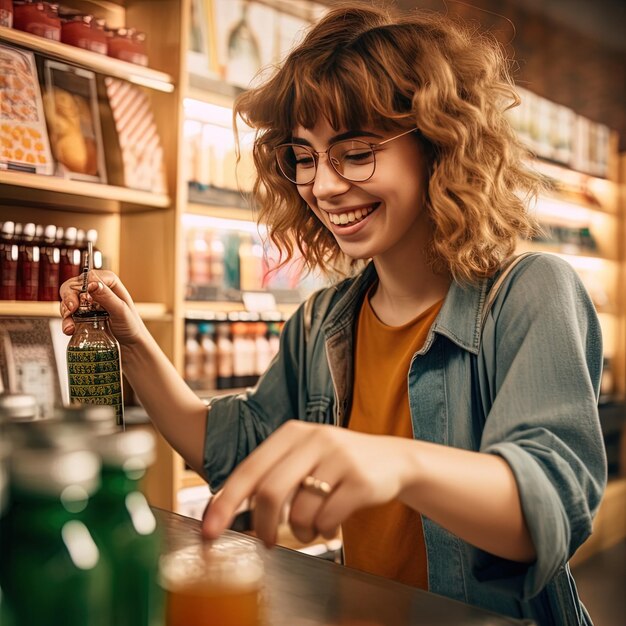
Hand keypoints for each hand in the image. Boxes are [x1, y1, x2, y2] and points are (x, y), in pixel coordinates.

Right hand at [59, 269, 146, 345]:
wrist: (130, 345)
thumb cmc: (131, 326)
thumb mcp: (121, 311)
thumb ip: (107, 297)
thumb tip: (92, 284)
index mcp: (109, 282)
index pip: (88, 276)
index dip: (82, 287)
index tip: (83, 300)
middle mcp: (97, 290)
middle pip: (73, 286)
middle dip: (68, 298)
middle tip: (71, 310)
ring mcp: (88, 303)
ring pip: (68, 300)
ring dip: (65, 312)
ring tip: (70, 326)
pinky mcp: (82, 315)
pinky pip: (68, 314)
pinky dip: (66, 321)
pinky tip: (70, 330)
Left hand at [201, 420, 414, 546]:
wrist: (394, 460)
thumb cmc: (337, 464)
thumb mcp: (304, 456)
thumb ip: (272, 474)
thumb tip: (224, 508)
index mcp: (292, 433)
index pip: (249, 469)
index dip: (226, 502)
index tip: (209, 530)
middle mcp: (314, 439)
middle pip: (270, 491)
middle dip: (262, 525)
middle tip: (266, 542)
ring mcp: (339, 457)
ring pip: (300, 511)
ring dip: (301, 531)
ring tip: (312, 528)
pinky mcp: (360, 480)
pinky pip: (328, 519)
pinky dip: (324, 531)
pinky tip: (332, 524)